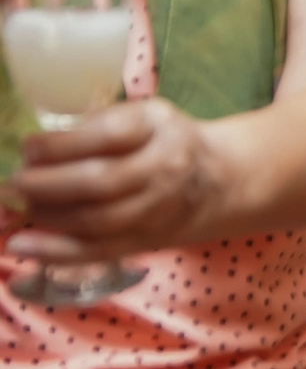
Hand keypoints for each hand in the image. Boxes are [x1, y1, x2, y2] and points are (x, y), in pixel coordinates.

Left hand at [7, 97, 218, 262]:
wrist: (221, 180)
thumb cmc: (166, 141)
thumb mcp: (144, 116)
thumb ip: (97, 125)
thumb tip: (35, 150)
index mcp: (159, 128)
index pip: (107, 135)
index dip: (59, 144)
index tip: (29, 147)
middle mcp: (163, 168)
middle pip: (99, 181)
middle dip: (46, 184)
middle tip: (16, 182)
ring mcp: (156, 209)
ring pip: (94, 220)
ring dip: (48, 215)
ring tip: (23, 205)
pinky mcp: (145, 240)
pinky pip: (96, 251)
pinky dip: (55, 251)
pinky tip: (23, 245)